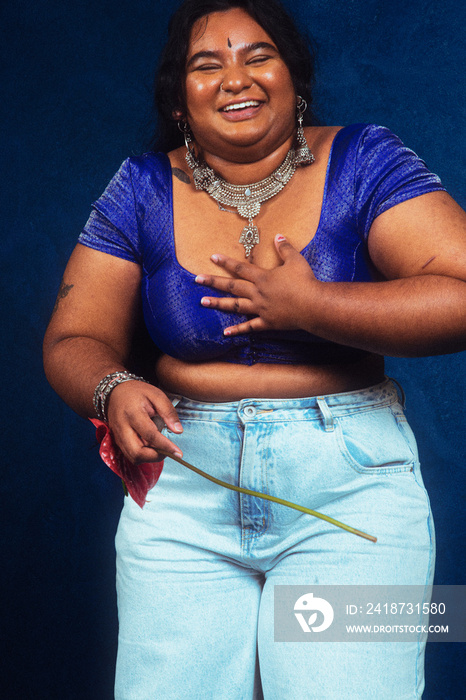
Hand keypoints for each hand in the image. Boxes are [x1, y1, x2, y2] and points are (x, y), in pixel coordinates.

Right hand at [106, 380, 182, 463]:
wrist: (115, 392)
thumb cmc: (137, 392)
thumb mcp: (157, 395)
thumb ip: (168, 412)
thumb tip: (178, 431)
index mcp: (133, 413)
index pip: (150, 435)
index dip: (165, 446)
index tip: (178, 452)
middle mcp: (123, 428)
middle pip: (137, 452)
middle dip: (155, 457)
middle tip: (168, 451)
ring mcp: (118, 436)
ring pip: (133, 457)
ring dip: (149, 457)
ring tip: (160, 447)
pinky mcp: (117, 440)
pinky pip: (130, 454)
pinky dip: (142, 455)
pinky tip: (151, 446)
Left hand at [195, 234, 318, 334]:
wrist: (313, 305)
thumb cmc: (305, 281)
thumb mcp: (295, 260)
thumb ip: (285, 248)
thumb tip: (278, 236)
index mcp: (263, 277)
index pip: (240, 267)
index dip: (226, 262)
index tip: (212, 257)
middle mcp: (257, 293)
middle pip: (232, 286)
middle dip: (213, 281)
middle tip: (197, 279)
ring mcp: (260, 309)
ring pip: (235, 306)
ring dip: (218, 303)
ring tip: (203, 302)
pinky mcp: (267, 322)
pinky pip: (249, 327)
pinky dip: (238, 330)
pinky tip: (225, 333)